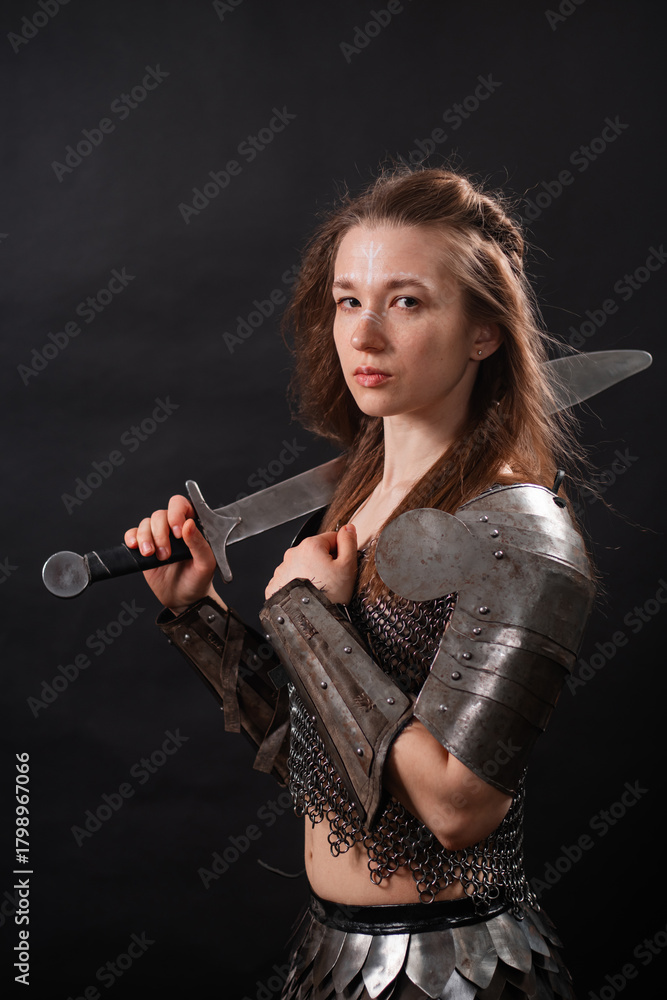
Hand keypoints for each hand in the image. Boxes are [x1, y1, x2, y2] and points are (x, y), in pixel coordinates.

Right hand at [124, 494, 222, 614]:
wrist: (183, 599)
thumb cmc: (198, 580)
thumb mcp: (206, 564)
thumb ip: (199, 544)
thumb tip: (188, 524)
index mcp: (193, 527)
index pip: (182, 506)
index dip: (177, 513)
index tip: (177, 531)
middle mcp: (174, 528)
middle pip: (160, 514)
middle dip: (160, 533)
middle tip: (166, 553)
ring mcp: (158, 537)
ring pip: (146, 523)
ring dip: (146, 538)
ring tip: (152, 555)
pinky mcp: (144, 547)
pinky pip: (133, 533)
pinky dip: (132, 537)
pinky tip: (136, 547)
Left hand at [265, 525, 357, 604]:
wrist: (310, 621)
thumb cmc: (329, 595)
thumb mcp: (347, 566)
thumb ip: (349, 542)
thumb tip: (348, 528)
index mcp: (310, 546)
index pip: (332, 538)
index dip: (341, 551)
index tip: (342, 566)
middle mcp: (292, 554)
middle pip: (316, 552)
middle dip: (325, 563)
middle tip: (333, 581)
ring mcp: (281, 571)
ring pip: (302, 566)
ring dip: (311, 574)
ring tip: (320, 590)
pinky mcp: (275, 586)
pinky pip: (289, 580)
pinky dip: (297, 585)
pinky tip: (307, 595)